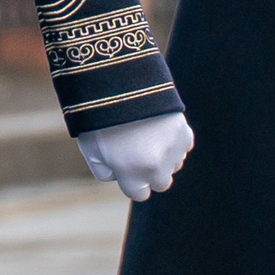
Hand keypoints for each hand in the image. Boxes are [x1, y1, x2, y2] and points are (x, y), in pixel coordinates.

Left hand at [79, 111, 194, 199]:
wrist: (121, 81)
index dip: (132, 181)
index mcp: (131, 173)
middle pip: (161, 183)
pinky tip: (160, 127)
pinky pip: (184, 146)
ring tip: (149, 136)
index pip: (140, 194)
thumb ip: (104, 171)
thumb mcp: (90, 148)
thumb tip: (118, 176)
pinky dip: (175, 140)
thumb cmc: (99, 116)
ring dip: (165, 157)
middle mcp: (155, 166)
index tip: (127, 168)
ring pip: (175, 164)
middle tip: (139, 152)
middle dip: (151, 172)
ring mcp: (172, 150)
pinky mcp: (183, 131)